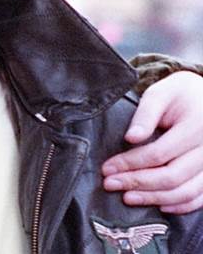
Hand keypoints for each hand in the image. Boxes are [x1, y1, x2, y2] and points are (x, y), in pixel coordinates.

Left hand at [101, 70, 202, 213]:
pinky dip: (181, 205)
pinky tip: (160, 205)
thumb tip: (131, 138)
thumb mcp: (160, 94)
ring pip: (186, 191)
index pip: (159, 153)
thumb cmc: (179, 94)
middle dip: (138, 183)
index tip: (107, 169)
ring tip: (128, 197)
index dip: (130, 163)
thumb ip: (145, 115)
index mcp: (196, 126)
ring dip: (155, 198)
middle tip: (111, 185)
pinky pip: (201, 197)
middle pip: (172, 176)